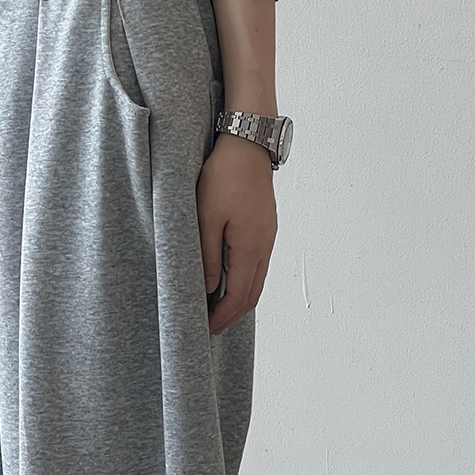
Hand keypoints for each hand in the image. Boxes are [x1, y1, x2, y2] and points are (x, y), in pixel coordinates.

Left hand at [197, 131, 277, 335]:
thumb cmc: (223, 177)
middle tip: (210, 327)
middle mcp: (264, 246)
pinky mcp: (266, 228)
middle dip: (231, 315)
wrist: (247, 145)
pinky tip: (228, 282)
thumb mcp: (205, 218)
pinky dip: (244, 282)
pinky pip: (258, 265)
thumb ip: (208, 257)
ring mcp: (268, 237)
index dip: (222, 317)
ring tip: (216, 309)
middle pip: (252, 295)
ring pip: (257, 281)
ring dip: (239, 299)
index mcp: (250, 247)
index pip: (238, 296)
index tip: (205, 329)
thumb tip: (210, 289)